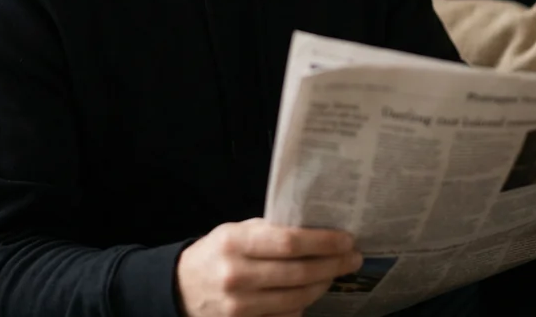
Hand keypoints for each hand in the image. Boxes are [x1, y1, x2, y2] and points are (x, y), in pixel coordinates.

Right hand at [176, 218, 361, 316]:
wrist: (182, 289)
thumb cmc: (216, 252)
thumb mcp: (235, 231)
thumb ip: (267, 231)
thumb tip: (311, 228)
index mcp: (234, 243)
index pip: (288, 242)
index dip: (322, 242)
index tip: (346, 238)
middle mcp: (237, 275)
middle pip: (298, 272)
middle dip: (332, 264)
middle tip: (353, 256)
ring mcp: (241, 306)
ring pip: (297, 298)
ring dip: (324, 284)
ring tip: (337, 271)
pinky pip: (286, 316)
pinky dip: (304, 304)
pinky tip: (315, 290)